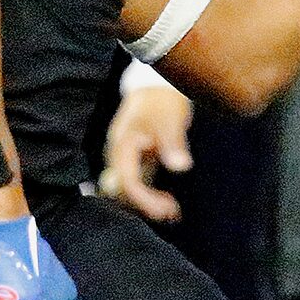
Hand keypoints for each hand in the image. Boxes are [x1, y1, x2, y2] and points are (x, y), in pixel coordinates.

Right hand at [101, 81, 193, 223]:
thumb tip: (181, 166)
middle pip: (122, 191)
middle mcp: (118, 155)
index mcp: (122, 146)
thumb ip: (173, 144)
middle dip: (145, 205)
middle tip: (172, 212)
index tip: (167, 208)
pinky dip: (148, 196)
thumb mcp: (170, 120)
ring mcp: (124, 158)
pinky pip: (134, 184)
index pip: (127, 181)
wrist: (155, 86)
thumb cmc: (162, 102)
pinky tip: (167, 202)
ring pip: (127, 190)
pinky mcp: (133, 160)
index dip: (145, 199)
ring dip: (146, 203)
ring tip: (172, 212)